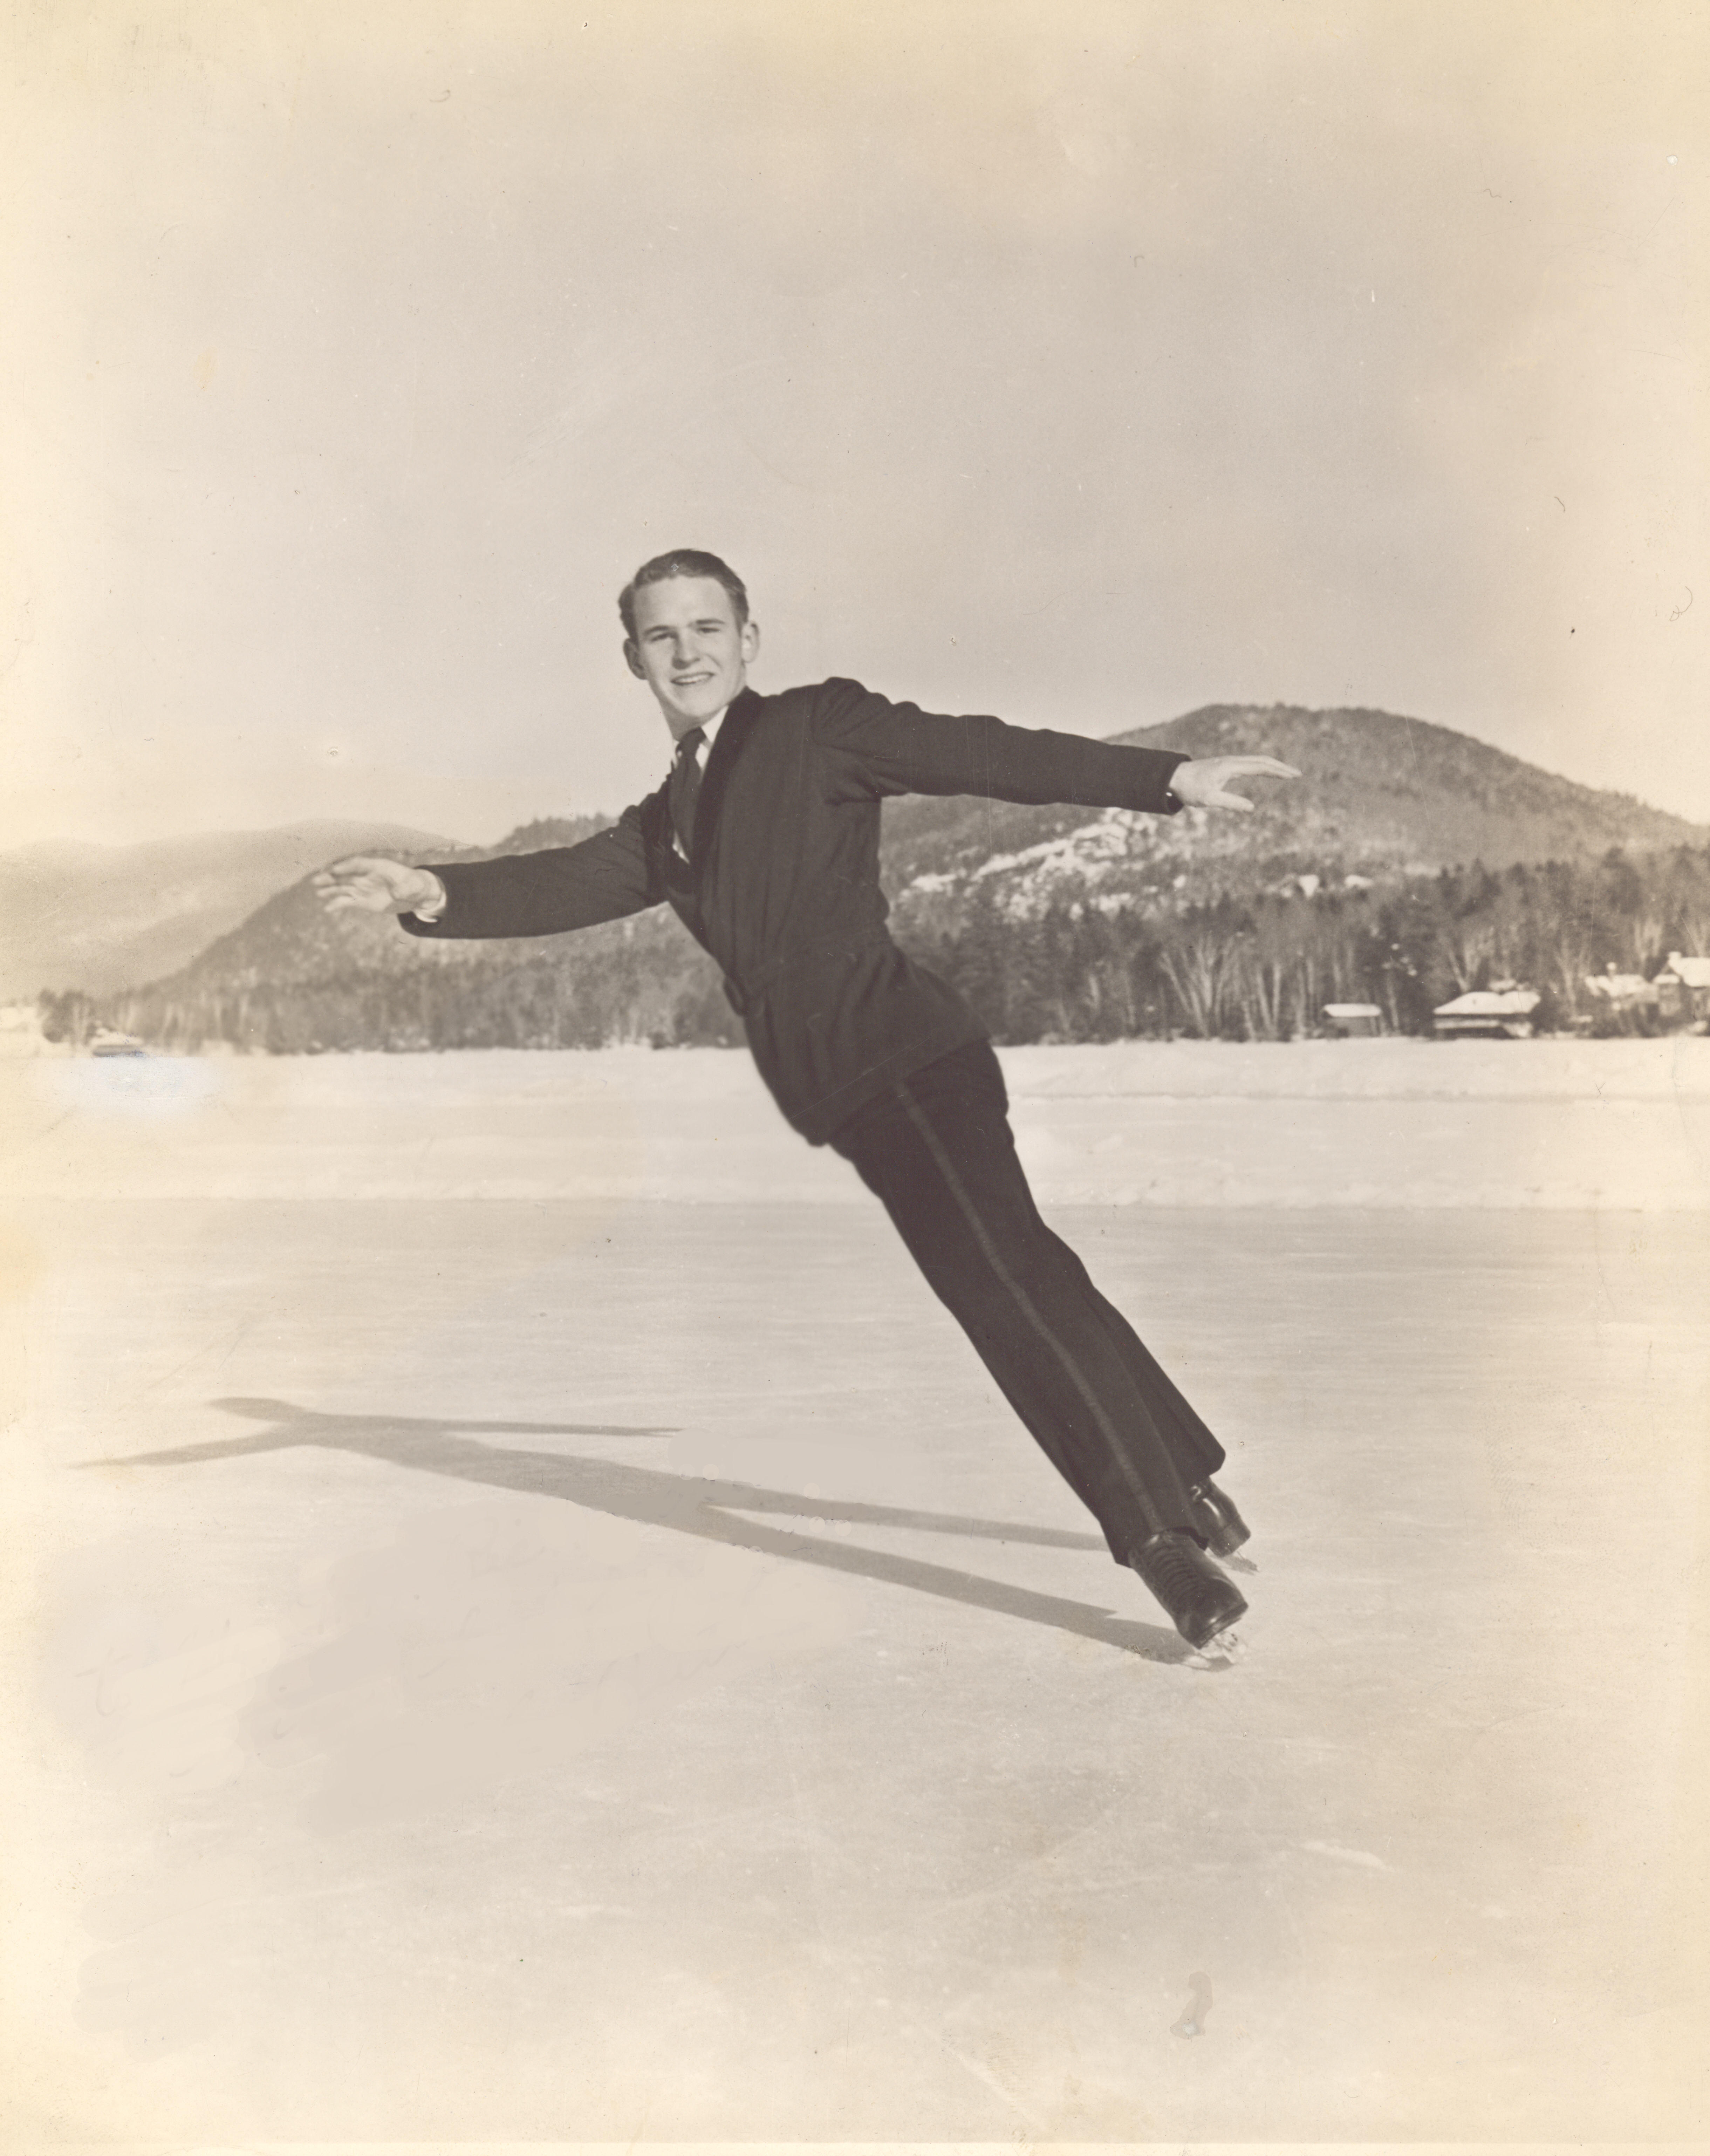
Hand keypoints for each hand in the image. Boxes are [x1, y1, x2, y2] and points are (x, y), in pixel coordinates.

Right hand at [313, 855, 444, 915]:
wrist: (414, 895)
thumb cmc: (415, 885)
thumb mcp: (415, 886)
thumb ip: (405, 888)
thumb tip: (396, 893)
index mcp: (378, 867)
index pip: (359, 864)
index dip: (347, 866)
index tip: (336, 869)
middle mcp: (366, 876)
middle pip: (346, 875)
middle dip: (332, 877)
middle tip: (317, 880)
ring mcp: (363, 887)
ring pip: (343, 887)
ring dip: (330, 889)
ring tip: (318, 893)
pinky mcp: (362, 900)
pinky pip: (347, 902)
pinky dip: (338, 905)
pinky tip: (328, 909)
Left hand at [1167, 755, 1300, 813]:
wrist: (1174, 777)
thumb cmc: (1190, 788)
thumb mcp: (1209, 799)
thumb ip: (1230, 803)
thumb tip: (1251, 807)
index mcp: (1230, 767)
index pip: (1260, 767)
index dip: (1277, 771)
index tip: (1292, 776)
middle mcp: (1232, 761)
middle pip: (1262, 761)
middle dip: (1281, 767)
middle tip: (1298, 774)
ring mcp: (1230, 763)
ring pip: (1257, 761)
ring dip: (1274, 766)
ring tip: (1288, 774)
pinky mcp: (1228, 767)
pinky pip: (1250, 765)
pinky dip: (1263, 767)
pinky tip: (1269, 772)